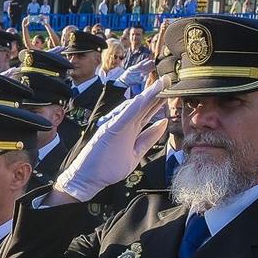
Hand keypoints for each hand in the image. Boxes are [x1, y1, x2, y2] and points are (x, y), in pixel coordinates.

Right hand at [50, 83, 168, 201]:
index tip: (171, 89)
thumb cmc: (107, 167)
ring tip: (160, 84)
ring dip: (148, 95)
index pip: (148, 112)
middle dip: (157, 93)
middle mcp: (125, 125)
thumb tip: (163, 122)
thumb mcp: (134, 154)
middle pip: (144, 106)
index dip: (159, 100)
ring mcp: (116, 126)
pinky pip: (123, 118)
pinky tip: (142, 98)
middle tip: (169, 79)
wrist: (87, 178)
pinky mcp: (109, 131)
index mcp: (132, 130)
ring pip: (135, 108)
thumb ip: (148, 139)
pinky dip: (132, 108)